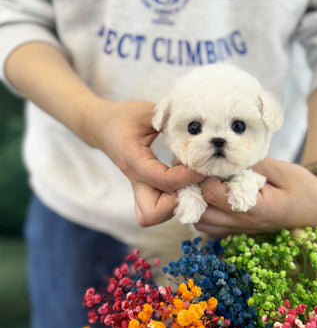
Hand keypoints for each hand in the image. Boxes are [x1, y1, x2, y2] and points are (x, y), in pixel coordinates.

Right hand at [84, 100, 203, 226]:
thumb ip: (170, 118)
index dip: (188, 176)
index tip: (203, 165)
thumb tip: (197, 127)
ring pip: (151, 215)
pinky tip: (183, 181)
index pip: (164, 180)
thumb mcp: (147, 112)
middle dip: (177, 203)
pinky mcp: (143, 189)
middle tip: (192, 183)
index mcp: (134, 159)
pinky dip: (172, 202)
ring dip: (174, 205)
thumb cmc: (124, 117)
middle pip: (151, 213)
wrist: (101, 126)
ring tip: (188, 183)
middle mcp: (135, 179)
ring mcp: (138, 187)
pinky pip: (156, 208)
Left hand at [195, 158, 316, 236]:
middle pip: (201, 213)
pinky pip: (210, 228)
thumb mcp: (283, 170)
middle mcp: (244, 224)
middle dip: (193, 190)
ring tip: (200, 181)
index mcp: (256, 209)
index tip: (206, 159)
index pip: (215, 195)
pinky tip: (209, 195)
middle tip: (196, 169)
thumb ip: (255, 164)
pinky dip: (203, 213)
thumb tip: (228, 154)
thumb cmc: (303, 187)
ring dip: (195, 203)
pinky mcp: (239, 230)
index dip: (205, 176)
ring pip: (202, 223)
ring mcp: (241, 230)